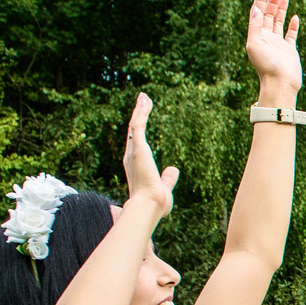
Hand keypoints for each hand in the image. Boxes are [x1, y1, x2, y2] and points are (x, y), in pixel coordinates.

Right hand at [122, 93, 178, 219]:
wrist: (149, 207)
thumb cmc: (155, 203)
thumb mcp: (163, 187)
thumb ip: (167, 178)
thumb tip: (174, 169)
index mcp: (136, 165)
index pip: (136, 143)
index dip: (138, 130)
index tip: (141, 118)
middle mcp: (131, 156)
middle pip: (133, 130)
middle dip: (138, 115)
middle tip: (141, 101)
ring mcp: (133, 151)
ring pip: (135, 125)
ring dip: (140, 110)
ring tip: (144, 97)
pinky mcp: (139, 148)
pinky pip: (138, 125)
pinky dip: (142, 112)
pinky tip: (145, 101)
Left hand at [244, 0, 302, 96]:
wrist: (280, 83)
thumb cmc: (266, 65)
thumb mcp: (255, 43)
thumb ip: (255, 25)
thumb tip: (256, 8)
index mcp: (257, 35)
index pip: (258, 12)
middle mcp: (267, 37)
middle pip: (269, 14)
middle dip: (272, 1)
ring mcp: (278, 43)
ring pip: (279, 21)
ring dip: (281, 8)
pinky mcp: (289, 50)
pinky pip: (291, 34)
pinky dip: (292, 25)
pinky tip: (294, 17)